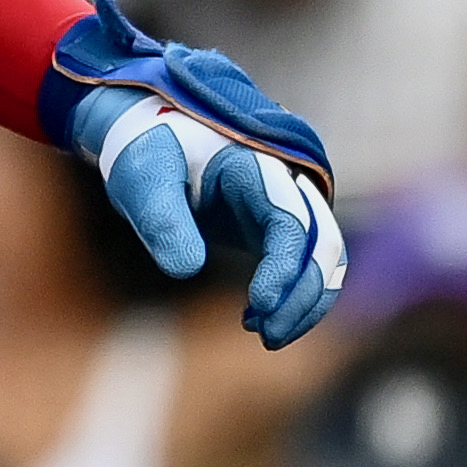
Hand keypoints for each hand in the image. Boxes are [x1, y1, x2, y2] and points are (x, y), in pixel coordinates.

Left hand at [53, 0, 348, 348]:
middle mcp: (284, 182)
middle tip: (268, 338)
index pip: (291, 223)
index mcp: (257, 165)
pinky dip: (291, 293)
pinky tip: (256, 320)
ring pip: (323, 257)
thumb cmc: (144, 149)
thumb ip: (162, 221)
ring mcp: (283, 202)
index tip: (257, 307)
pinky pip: (302, 262)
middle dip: (304, 296)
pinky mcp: (273, 223)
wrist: (145, 129)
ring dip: (305, 300)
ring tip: (266, 336)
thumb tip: (185, 270)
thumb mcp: (142, 181)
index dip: (285, 270)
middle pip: (323, 244)